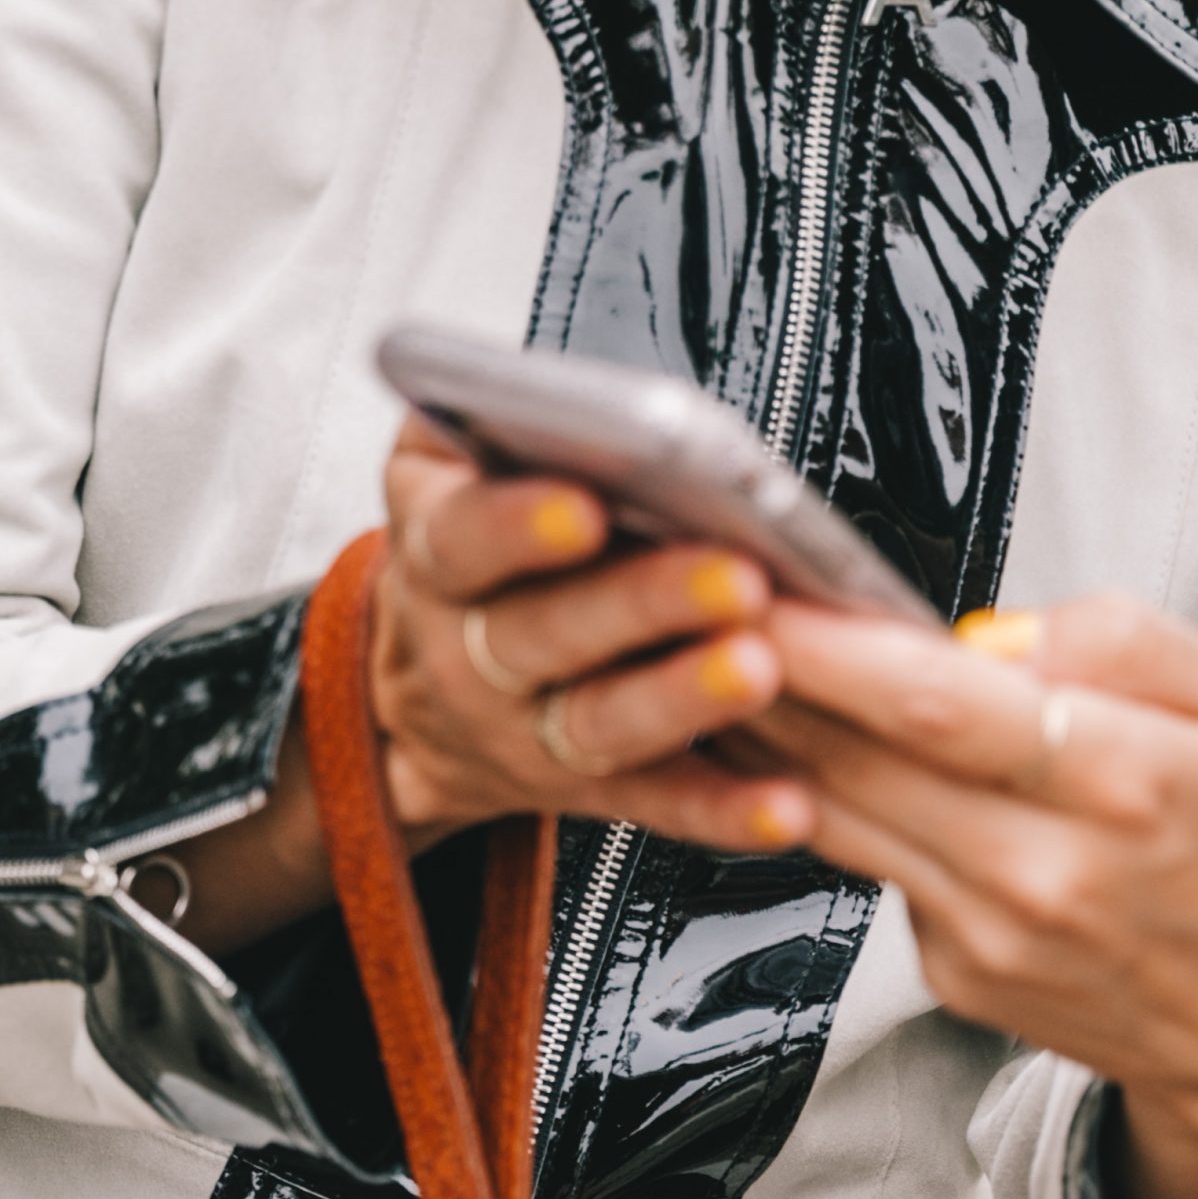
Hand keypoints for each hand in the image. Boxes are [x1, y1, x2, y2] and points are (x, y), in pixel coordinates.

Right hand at [369, 420, 812, 852]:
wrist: (414, 707)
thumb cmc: (464, 561)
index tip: (586, 508)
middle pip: (549, 634)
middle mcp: (473, 655)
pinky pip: (660, 804)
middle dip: (644, 604)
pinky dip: (724, 811)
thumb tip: (561, 387)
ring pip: (603, 723)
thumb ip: (482, 421)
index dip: (518, 528)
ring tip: (755, 668)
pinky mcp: (591, 790)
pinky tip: (783, 804)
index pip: (464, 540)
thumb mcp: (435, 477)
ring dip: (685, 699)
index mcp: (437, 557)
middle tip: (732, 577)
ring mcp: (531, 731)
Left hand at [744, 593, 1197, 1198]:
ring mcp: (985, 936)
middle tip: (698, 610)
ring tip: (722, 668)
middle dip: (765, 684)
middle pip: (859, 765)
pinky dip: (844, 810)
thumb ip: (1125, 644)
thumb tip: (991, 633)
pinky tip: (830, 762)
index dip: (833, 653)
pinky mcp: (953, 976)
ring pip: (842, 821)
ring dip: (768, 745)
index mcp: (1121, 785)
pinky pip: (880, 871)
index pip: (940, 708)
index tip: (759, 597)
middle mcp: (1041, 872)